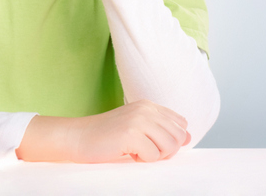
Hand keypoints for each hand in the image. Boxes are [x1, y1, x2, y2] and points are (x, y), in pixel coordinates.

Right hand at [16, 99, 190, 162]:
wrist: (77, 138)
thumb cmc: (106, 137)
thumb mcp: (137, 127)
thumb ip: (161, 129)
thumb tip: (189, 138)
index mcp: (149, 105)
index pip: (181, 123)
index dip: (171, 140)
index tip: (152, 144)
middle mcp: (146, 109)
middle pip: (179, 136)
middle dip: (165, 150)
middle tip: (143, 151)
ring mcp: (139, 120)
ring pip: (170, 146)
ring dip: (155, 156)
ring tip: (136, 152)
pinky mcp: (131, 134)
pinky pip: (154, 156)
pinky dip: (142, 161)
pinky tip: (127, 154)